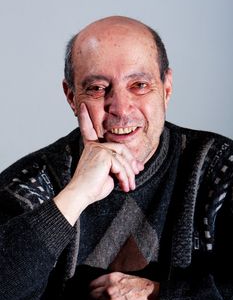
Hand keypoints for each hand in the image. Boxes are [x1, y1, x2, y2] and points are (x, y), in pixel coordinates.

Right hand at [54, 103, 143, 224]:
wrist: (81, 195)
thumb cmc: (92, 188)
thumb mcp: (108, 175)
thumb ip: (118, 166)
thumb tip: (135, 167)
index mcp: (91, 148)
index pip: (88, 130)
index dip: (85, 118)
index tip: (83, 105)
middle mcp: (93, 146)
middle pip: (120, 148)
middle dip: (131, 161)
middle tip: (138, 172)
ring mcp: (98, 149)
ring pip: (123, 157)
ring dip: (129, 174)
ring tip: (129, 186)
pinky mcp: (102, 154)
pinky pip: (121, 164)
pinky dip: (125, 177)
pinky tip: (124, 186)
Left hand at [89, 272, 159, 299]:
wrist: (153, 299)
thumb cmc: (141, 287)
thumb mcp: (125, 277)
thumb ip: (111, 281)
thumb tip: (100, 286)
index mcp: (111, 278)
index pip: (92, 284)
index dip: (91, 289)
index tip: (91, 291)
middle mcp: (109, 290)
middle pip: (91, 295)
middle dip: (91, 298)